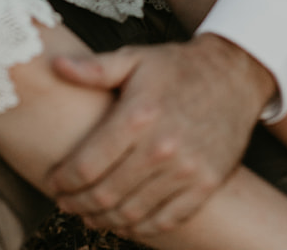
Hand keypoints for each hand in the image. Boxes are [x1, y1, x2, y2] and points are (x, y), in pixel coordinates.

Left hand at [44, 35, 274, 236]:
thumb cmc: (177, 66)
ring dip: (105, 220)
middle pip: (106, 195)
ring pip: (133, 213)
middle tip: (64, 204)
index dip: (64, 180)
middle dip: (78, 204)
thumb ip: (95, 68)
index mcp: (138, 116)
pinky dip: (141, 228)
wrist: (233, 75)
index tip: (52, 183)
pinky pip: (167, 220)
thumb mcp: (135, 58)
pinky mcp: (206, 185)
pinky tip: (125, 222)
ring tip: (89, 215)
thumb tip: (56, 66)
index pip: (88, 165)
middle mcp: (161, 148)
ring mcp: (186, 171)